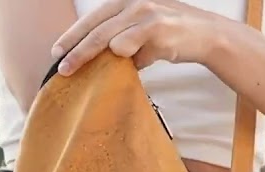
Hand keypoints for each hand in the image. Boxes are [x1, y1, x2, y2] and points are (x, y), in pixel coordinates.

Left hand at [52, 0, 222, 75]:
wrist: (207, 34)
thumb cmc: (172, 35)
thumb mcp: (142, 33)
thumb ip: (122, 43)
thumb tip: (99, 63)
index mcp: (126, 1)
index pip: (93, 19)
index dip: (72, 36)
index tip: (56, 52)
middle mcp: (132, 1)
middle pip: (95, 28)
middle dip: (74, 50)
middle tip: (60, 68)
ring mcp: (144, 12)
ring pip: (106, 38)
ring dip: (89, 57)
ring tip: (76, 71)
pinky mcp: (156, 27)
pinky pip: (126, 45)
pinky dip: (122, 58)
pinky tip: (129, 66)